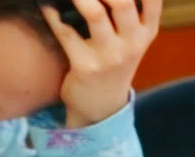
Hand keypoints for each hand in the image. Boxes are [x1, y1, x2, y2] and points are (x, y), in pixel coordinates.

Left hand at [42, 0, 161, 127]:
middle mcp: (133, 41)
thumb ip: (132, 9)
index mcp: (148, 29)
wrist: (101, 106)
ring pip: (94, 12)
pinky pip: (66, 32)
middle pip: (121, 0)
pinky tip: (47, 4)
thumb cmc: (114, 60)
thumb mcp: (133, 37)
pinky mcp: (85, 66)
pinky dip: (52, 14)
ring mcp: (110, 55)